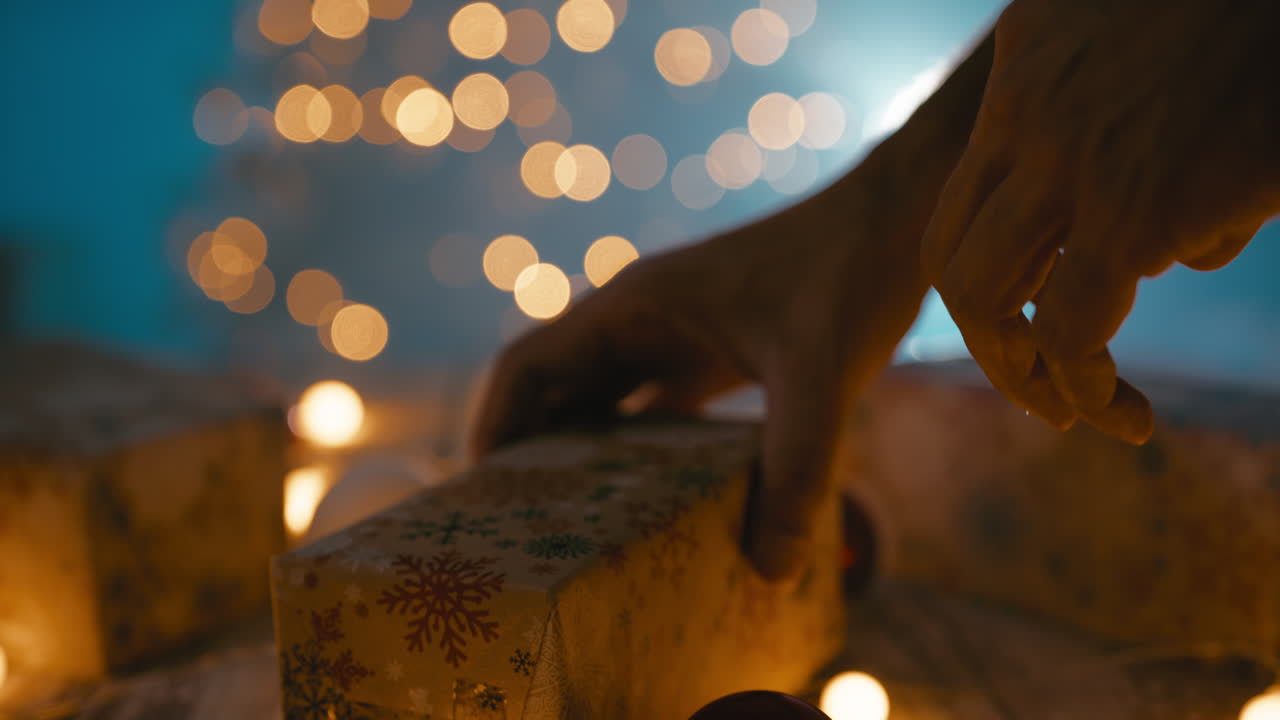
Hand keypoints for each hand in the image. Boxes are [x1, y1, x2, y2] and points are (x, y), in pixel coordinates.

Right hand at [471, 183, 928, 580]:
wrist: (896, 221)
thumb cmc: (849, 276)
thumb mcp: (822, 376)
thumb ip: (797, 469)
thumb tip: (771, 572)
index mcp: (631, 307)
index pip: (526, 366)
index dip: (492, 427)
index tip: (483, 496)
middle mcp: (638, 317)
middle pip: (553, 389)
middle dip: (530, 455)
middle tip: (521, 533)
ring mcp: (673, 330)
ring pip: (600, 397)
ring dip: (582, 453)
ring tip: (575, 530)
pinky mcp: (711, 347)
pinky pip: (652, 403)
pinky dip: (641, 448)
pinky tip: (655, 502)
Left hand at [922, 0, 1279, 443]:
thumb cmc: (1254, 19)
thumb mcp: (1169, 50)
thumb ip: (1139, 138)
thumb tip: (1178, 248)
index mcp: (1028, 66)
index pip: (968, 196)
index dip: (988, 271)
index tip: (1032, 316)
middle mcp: (1024, 114)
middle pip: (952, 256)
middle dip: (986, 336)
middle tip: (1036, 382)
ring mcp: (1068, 162)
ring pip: (985, 298)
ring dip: (1023, 373)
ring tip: (1078, 413)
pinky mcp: (1134, 209)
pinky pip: (1071, 329)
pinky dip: (1088, 384)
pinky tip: (1129, 413)